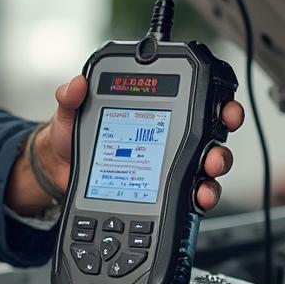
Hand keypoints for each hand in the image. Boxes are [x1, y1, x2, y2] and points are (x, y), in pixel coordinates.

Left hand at [6, 75, 244, 215]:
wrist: (59, 171)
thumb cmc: (71, 136)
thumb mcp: (70, 112)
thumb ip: (72, 97)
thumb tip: (75, 85)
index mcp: (152, 112)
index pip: (193, 102)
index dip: (217, 102)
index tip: (225, 106)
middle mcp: (167, 138)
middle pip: (210, 136)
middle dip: (221, 141)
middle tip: (215, 150)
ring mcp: (167, 166)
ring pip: (205, 167)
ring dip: (214, 171)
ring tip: (206, 174)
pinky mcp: (162, 192)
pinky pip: (189, 194)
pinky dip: (199, 197)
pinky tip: (196, 198)